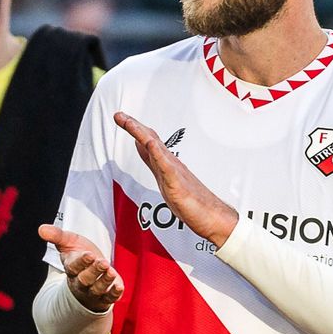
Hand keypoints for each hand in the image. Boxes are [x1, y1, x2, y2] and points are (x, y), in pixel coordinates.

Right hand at [38, 224, 123, 312]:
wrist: (91, 273)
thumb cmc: (79, 257)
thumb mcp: (68, 243)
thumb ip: (57, 235)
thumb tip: (41, 229)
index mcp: (71, 269)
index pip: (73, 267)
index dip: (81, 262)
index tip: (89, 255)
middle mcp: (81, 282)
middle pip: (85, 280)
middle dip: (94, 271)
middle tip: (103, 262)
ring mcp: (93, 291)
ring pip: (97, 289)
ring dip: (104, 281)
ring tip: (111, 272)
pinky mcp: (106, 297)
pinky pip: (109, 298)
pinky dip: (114, 294)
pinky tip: (119, 287)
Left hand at [115, 112, 237, 245]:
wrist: (214, 218)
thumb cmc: (193, 202)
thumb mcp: (166, 180)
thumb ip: (155, 162)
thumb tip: (143, 145)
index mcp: (167, 164)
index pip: (149, 142)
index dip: (135, 129)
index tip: (121, 117)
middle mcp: (171, 164)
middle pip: (150, 140)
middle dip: (133, 127)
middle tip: (118, 114)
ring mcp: (176, 174)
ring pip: (156, 150)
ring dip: (142, 135)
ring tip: (129, 123)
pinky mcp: (179, 186)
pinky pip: (167, 169)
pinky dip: (158, 155)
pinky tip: (150, 144)